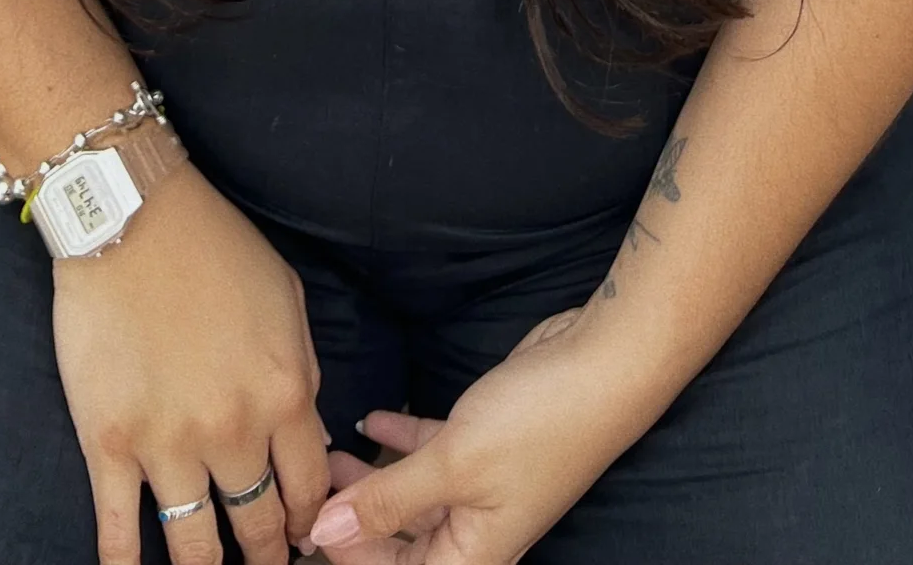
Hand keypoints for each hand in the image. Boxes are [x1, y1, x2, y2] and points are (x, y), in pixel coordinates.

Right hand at [50, 164, 327, 563]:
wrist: (130, 215)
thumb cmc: (213, 246)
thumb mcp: (286, 299)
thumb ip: (302, 372)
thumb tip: (306, 440)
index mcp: (284, 393)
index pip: (309, 487)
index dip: (309, 521)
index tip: (303, 537)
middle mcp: (232, 431)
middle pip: (258, 524)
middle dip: (267, 555)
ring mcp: (167, 444)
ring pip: (194, 543)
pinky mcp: (108, 444)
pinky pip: (118, 530)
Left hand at [305, 305, 663, 562]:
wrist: (603, 367)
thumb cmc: (536, 425)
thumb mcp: (453, 465)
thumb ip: (387, 500)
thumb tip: (324, 533)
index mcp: (473, 556)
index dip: (351, 555)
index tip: (309, 521)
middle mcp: (478, 530)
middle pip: (402, 542)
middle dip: (356, 518)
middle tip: (314, 484)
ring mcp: (483, 486)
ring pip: (414, 496)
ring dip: (374, 477)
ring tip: (332, 451)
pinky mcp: (486, 444)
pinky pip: (432, 454)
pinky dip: (401, 440)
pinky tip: (372, 419)